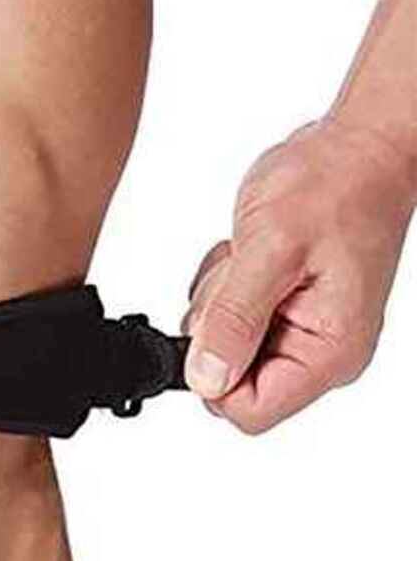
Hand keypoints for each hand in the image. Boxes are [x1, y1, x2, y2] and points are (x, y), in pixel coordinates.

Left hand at [184, 118, 414, 432]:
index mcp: (328, 352)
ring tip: (248, 257)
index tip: (215, 320)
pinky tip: (247, 253)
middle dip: (216, 327)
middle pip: (231, 379)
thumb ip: (235, 319)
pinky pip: (225, 317)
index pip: (250, 411)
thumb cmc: (333, 187)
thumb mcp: (271, 249)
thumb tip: (205, 379)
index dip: (213, 375)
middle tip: (239, 276)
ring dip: (217, 300)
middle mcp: (318, 351)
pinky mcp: (281, 309)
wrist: (356, 149)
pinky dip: (222, 285)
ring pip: (222, 345)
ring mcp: (299, 331)